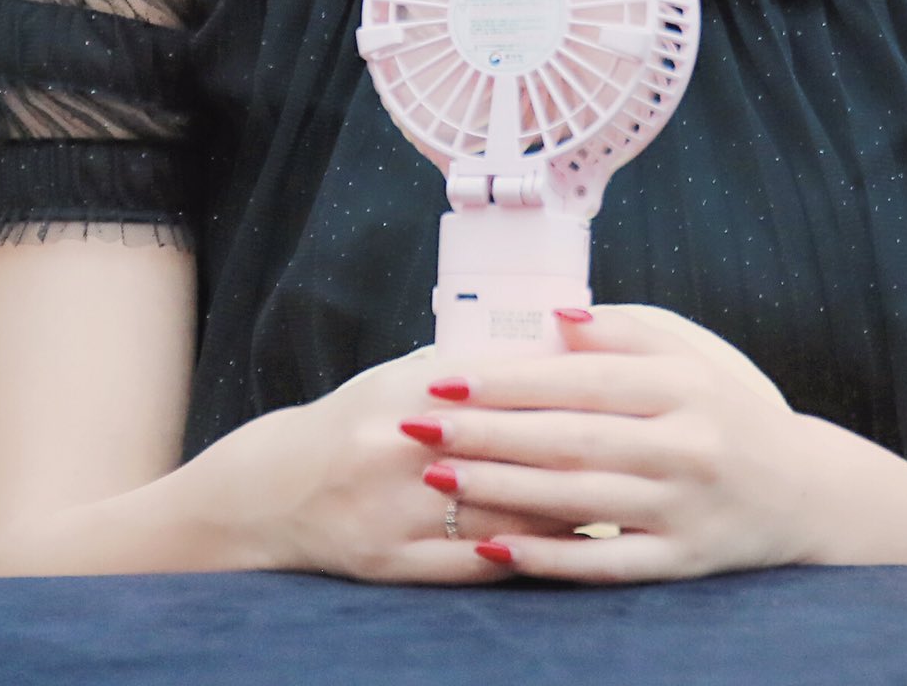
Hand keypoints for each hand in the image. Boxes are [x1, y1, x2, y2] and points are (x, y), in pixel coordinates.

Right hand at [213, 343, 578, 586]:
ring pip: (493, 510)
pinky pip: (467, 563)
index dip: (558, 392)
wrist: (275, 489)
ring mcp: (388, 511)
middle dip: (571, 450)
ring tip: (612, 497)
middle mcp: (392, 450)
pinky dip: (518, 553)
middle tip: (631, 449)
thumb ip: (469, 368)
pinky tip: (560, 547)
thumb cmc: (358, 422)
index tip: (614, 393)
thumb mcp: (402, 378)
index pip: (496, 389)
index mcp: (403, 394)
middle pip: (501, 450)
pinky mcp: (387, 562)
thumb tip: (555, 343)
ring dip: (556, 506)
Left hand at [396, 304, 821, 584]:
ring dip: (501, 491)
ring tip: (438, 479)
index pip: (580, 380)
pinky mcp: (680, 562)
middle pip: (569, 439)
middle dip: (486, 433)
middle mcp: (684, 445)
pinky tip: (494, 548)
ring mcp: (682, 508)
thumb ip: (623, 333)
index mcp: (682, 386)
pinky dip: (547, 557)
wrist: (802, 491)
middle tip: (419, 427)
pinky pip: (603, 563)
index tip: (444, 376)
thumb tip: (555, 318)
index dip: (509, 380)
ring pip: (576, 500)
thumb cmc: (726, 411)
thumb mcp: (688, 357)